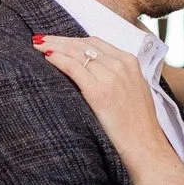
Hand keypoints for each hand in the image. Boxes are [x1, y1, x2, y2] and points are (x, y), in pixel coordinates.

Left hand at [34, 34, 169, 172]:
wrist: (146, 145)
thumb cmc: (138, 124)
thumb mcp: (133, 90)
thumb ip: (117, 76)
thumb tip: (92, 71)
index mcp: (130, 62)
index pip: (95, 43)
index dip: (73, 40)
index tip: (58, 41)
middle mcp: (121, 64)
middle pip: (83, 44)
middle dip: (60, 40)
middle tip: (40, 39)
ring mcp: (111, 77)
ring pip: (76, 53)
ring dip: (54, 46)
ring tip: (37, 45)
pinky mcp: (99, 91)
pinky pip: (74, 68)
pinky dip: (58, 59)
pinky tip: (46, 57)